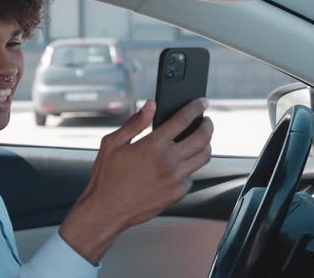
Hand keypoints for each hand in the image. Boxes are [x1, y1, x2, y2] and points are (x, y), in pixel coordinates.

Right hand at [59, 98, 212, 264]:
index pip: (183, 120)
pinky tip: (179, 164)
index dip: (196, 108)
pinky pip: (192, 176)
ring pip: (204, 157)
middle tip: (205, 121)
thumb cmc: (106, 177)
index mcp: (152, 146)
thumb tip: (150, 105)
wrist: (106, 210)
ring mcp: (175, 179)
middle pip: (202, 138)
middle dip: (207, 125)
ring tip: (198, 140)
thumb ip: (135, 123)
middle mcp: (168, 162)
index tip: (201, 102)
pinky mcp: (177, 194)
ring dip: (205, 145)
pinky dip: (190, 166)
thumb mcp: (112, 144)